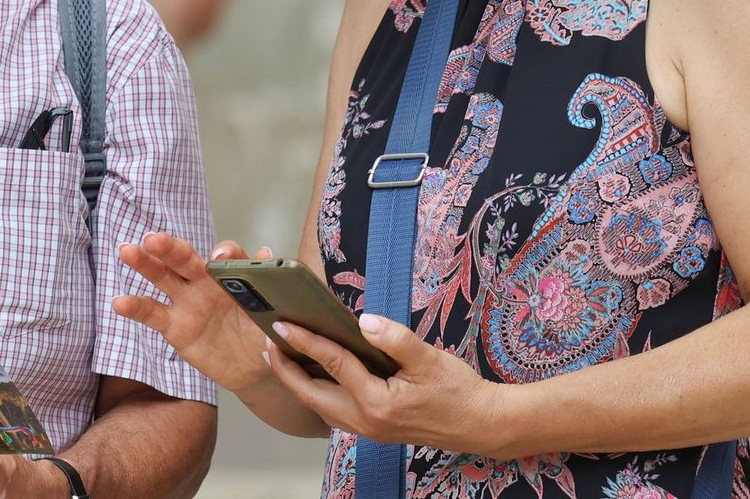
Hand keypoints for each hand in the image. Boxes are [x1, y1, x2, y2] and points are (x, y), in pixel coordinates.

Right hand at [112, 233, 273, 392]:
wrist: (256, 365)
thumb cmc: (264, 329)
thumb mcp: (271, 309)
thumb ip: (267, 283)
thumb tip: (266, 252)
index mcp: (231, 274)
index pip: (226, 255)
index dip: (224, 252)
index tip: (220, 257)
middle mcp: (205, 282)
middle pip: (184, 258)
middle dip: (169, 247)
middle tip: (152, 239)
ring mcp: (187, 303)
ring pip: (163, 277)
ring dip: (145, 263)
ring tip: (128, 251)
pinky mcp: (175, 327)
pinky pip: (153, 314)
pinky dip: (135, 308)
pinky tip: (119, 302)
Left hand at [262, 313, 504, 455]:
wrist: (481, 424)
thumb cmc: (458, 391)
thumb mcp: (429, 359)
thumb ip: (395, 339)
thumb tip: (363, 321)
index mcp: (378, 402)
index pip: (333, 364)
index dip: (305, 341)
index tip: (281, 325)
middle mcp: (366, 421)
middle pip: (312, 394)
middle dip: (286, 369)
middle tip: (267, 343)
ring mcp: (369, 429)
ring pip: (320, 406)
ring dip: (299, 382)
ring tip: (282, 357)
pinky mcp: (374, 428)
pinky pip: (334, 411)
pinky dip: (318, 392)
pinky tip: (315, 375)